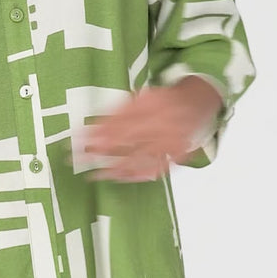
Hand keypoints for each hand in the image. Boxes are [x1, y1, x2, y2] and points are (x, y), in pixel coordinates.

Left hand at [81, 77, 222, 181]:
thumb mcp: (140, 98)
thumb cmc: (164, 100)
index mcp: (154, 102)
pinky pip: (155, 168)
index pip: (120, 120)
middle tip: (79, 160)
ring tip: (94, 175)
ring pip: (140, 157)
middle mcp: (165, 121)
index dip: (99, 132)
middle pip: (127, 139)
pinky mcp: (178, 155)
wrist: (197, 104)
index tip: (78, 140)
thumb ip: (118, 113)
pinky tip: (119, 179)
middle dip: (101, 151)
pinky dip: (136, 175)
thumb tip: (91, 130)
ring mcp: (173, 140)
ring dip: (115, 167)